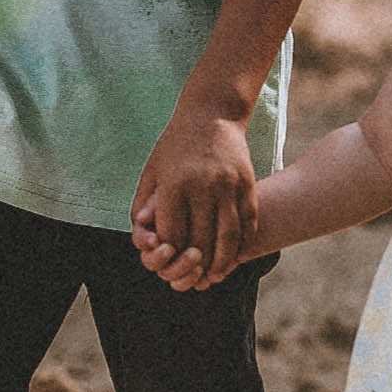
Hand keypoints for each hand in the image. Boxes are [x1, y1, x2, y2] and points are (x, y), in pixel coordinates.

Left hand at [131, 100, 258, 289]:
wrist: (211, 113)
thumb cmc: (174, 144)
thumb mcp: (152, 170)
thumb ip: (144, 203)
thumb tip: (143, 236)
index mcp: (175, 184)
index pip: (173, 233)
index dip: (171, 253)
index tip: (170, 261)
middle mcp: (203, 186)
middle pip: (201, 240)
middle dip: (197, 264)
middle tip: (195, 278)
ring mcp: (228, 185)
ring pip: (228, 236)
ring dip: (223, 261)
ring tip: (217, 274)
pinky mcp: (247, 183)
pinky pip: (248, 221)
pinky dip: (243, 242)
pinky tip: (236, 254)